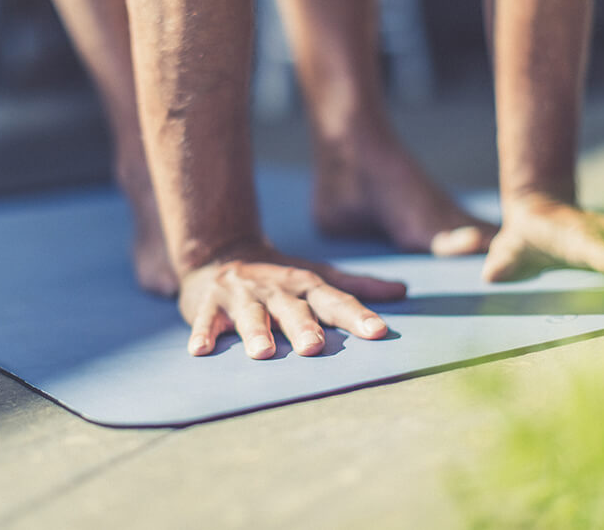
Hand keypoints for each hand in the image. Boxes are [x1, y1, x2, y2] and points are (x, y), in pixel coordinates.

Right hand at [178, 242, 405, 358]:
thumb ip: (356, 287)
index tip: (379, 332)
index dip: (358, 316)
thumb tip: (403, 291)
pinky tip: (200, 350)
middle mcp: (277, 289)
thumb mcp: (317, 277)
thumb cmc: (279, 278)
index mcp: (306, 285)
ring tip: (261, 353)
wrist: (221, 251)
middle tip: (315, 348)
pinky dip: (203, 333)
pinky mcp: (210, 303)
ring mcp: (243, 295)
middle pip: (294, 309)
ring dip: (255, 333)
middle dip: (304, 327)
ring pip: (251, 315)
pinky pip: (206, 319)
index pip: (336, 300)